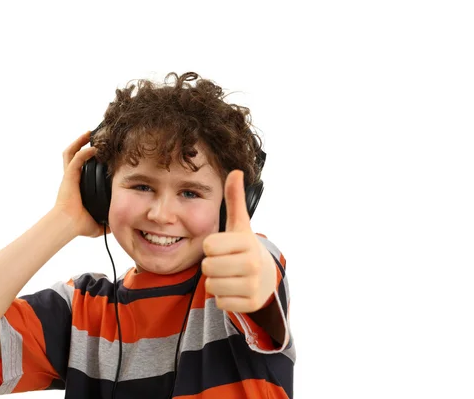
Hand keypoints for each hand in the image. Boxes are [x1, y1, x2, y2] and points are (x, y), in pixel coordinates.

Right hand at [54, 131, 111, 237]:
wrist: (68, 226)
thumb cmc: (79, 225)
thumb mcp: (99, 223)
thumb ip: (108, 221)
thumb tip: (118, 223)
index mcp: (77, 186)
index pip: (80, 167)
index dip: (86, 157)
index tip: (98, 150)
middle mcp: (72, 178)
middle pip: (72, 154)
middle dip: (80, 143)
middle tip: (91, 135)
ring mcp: (69, 176)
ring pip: (71, 152)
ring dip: (79, 141)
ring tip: (88, 133)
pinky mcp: (69, 177)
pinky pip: (75, 159)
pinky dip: (83, 151)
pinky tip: (93, 148)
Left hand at [202, 170, 275, 312]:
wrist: (266, 277)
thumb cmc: (243, 248)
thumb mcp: (239, 224)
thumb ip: (234, 199)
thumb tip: (235, 170)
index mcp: (246, 242)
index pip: (208, 246)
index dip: (211, 247)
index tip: (223, 247)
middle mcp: (252, 263)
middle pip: (207, 267)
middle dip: (211, 266)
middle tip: (225, 263)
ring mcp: (253, 285)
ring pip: (212, 286)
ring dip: (215, 282)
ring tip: (229, 276)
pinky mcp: (250, 303)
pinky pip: (219, 302)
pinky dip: (223, 298)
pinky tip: (234, 289)